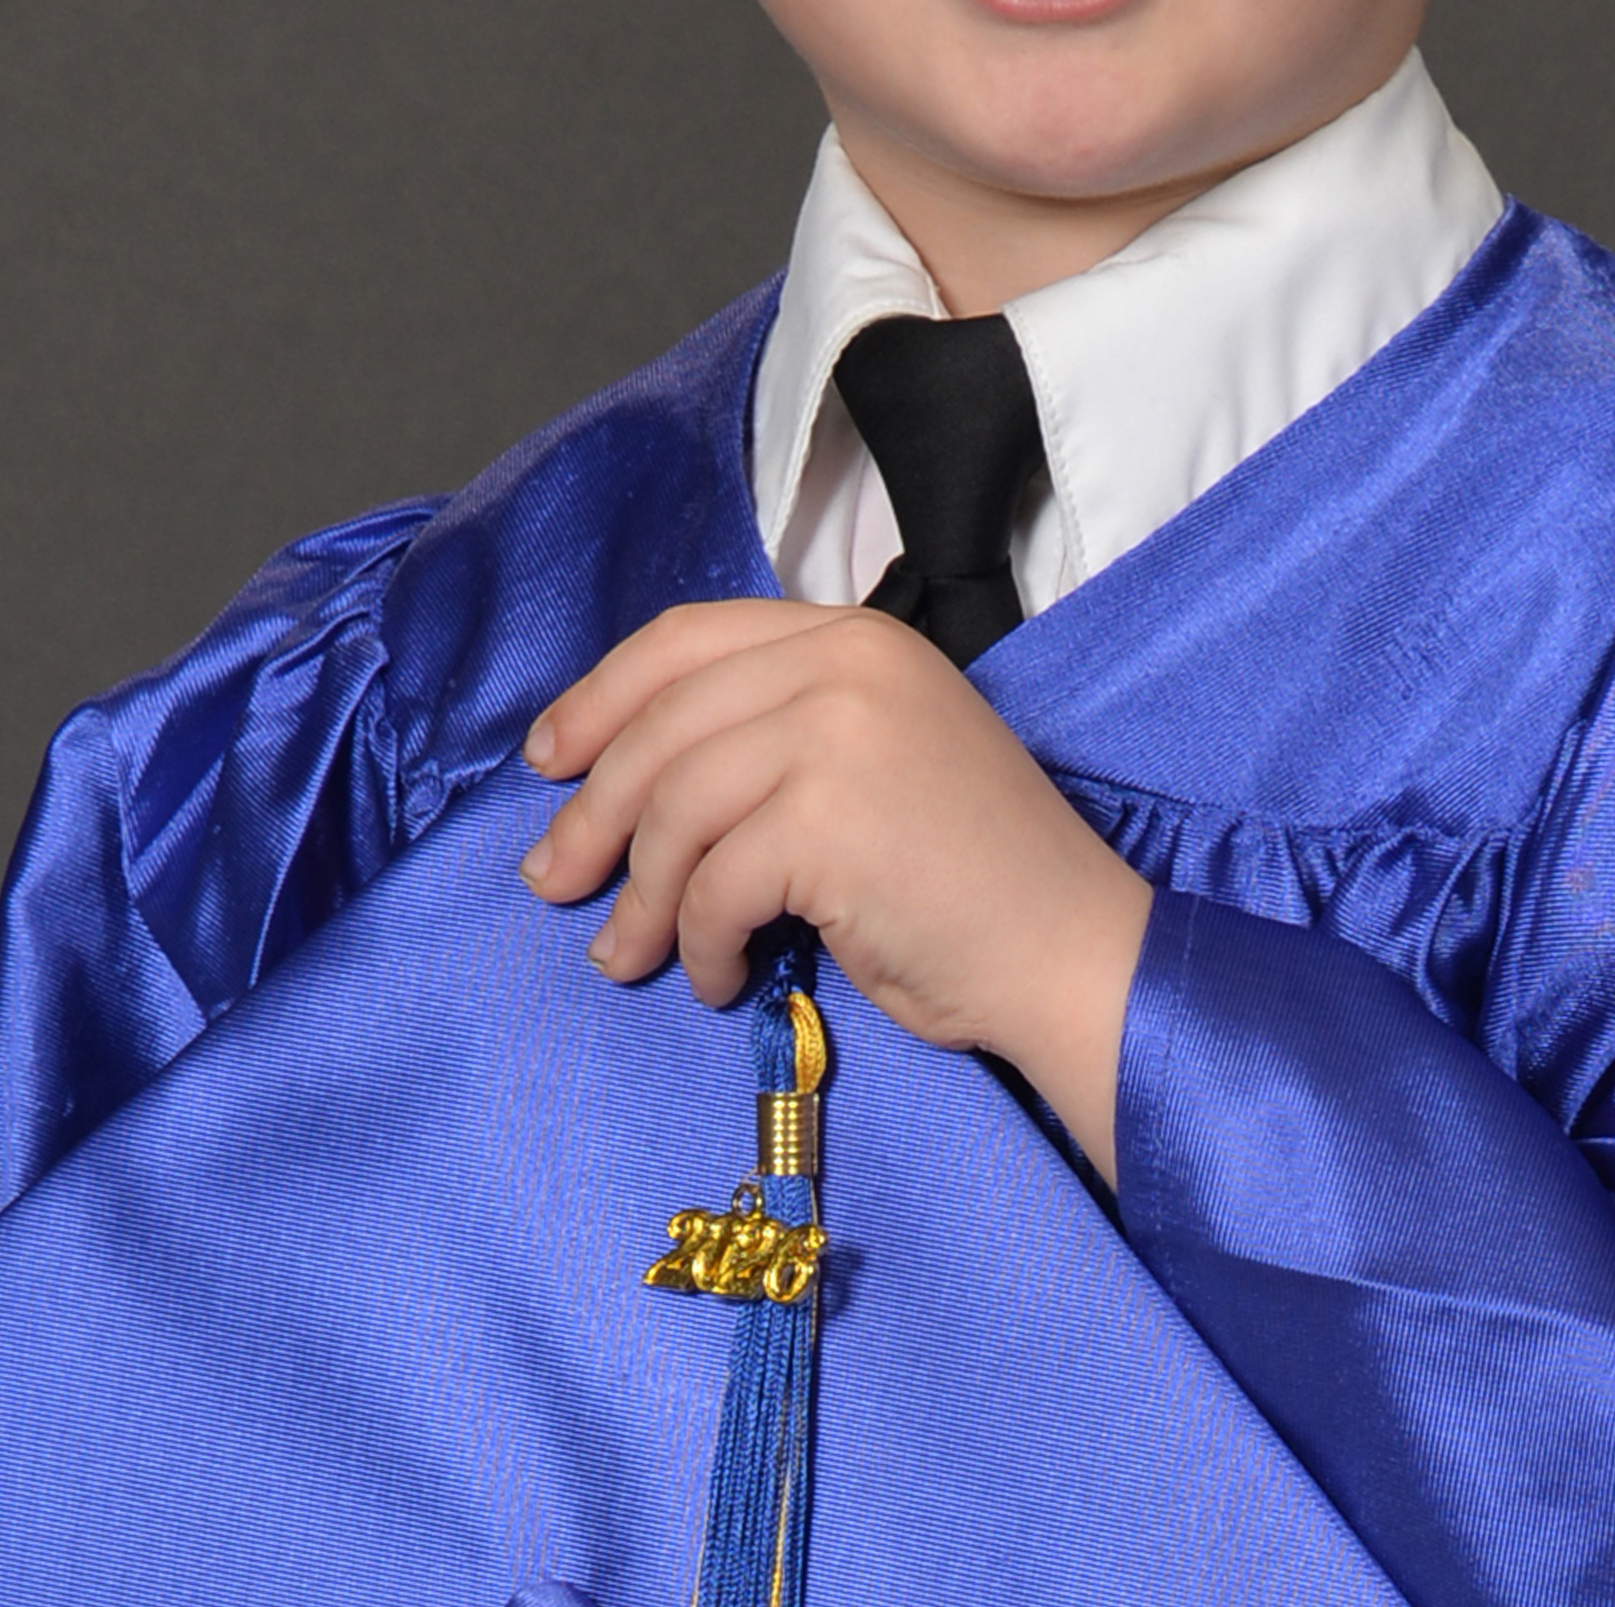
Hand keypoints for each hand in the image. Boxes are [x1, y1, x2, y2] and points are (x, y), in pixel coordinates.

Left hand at [517, 598, 1151, 1181]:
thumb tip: (616, 781)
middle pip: (662, 724)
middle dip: (591, 812)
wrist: (1067, 947)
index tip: (548, 760)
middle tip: (551, 882)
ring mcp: (839, 733)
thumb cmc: (966, 874)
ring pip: (673, 808)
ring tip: (627, 957)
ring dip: (636, 897)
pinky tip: (723, 980)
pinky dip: (698, 944)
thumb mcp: (870, 758)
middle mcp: (845, 662)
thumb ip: (771, 734)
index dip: (600, 697)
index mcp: (851, 635)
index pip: (687, 637)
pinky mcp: (830, 818)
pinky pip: (711, 885)